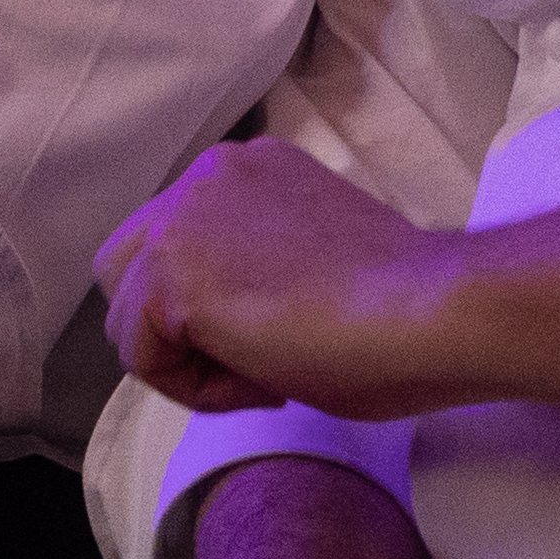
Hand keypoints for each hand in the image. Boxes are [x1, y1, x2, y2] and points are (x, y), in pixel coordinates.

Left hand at [97, 141, 462, 420]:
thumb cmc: (405, 307)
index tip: (287, 334)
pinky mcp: (173, 276)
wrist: (432, 313)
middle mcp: (207, 176)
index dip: (215, 309)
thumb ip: (259, 263)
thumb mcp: (312, 260)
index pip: (181, 244)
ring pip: (127, 317)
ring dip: (188, 363)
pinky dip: (195, 390)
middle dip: (175, 328)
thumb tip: (226, 313)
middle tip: (260, 362)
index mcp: (248, 168)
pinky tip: (266, 383)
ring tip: (269, 376)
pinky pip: (141, 358)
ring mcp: (184, 220)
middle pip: (127, 268)